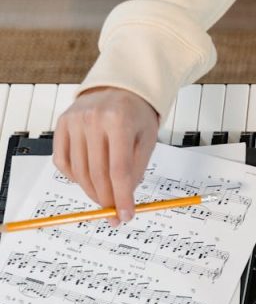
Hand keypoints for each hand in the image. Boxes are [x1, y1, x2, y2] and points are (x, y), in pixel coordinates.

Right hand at [53, 87, 158, 224]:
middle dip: (106, 199)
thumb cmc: (136, 115)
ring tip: (103, 200)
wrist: (118, 88)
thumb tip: (124, 199)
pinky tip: (87, 181)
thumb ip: (137, 168)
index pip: (119, 170)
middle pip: (97, 174)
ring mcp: (74, 121)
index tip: (125, 215)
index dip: (122, 197)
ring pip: (79, 171)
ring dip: (91, 192)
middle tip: (113, 214)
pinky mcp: (61, 125)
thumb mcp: (146, 139)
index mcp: (120, 121)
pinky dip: (75, 177)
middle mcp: (93, 120)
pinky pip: (63, 161)